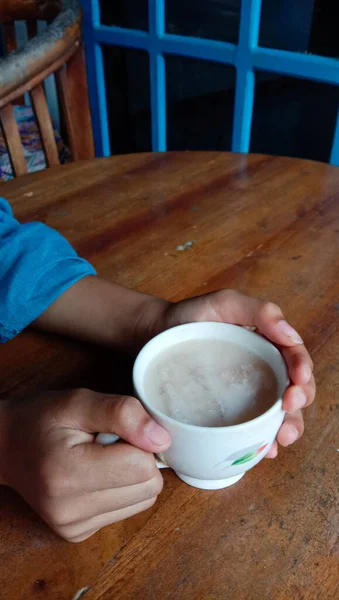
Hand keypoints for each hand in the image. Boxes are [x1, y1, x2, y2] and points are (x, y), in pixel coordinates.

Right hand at [0, 390, 170, 541]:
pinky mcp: (78, 534)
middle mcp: (70, 510)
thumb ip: (123, 413)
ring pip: (143, 500)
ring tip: (98, 458)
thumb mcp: (79, 401)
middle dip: (138, 459)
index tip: (114, 430)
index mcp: (68, 474)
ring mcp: (73, 527)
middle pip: (149, 487)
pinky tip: (94, 475)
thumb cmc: (41, 420)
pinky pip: (127, 511)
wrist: (6, 448)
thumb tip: (162, 439)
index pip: (143, 466)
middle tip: (106, 443)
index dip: (139, 440)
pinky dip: (120, 490)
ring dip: (131, 476)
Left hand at [160, 290, 314, 457]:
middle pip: (295, 389)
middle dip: (300, 402)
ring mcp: (248, 394)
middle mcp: (263, 371)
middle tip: (289, 408)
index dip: (303, 370)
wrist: (154, 336)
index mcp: (268, 345)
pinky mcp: (230, 414)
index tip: (298, 381)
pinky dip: (264, 442)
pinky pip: (253, 430)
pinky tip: (265, 450)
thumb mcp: (224, 303)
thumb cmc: (190, 317)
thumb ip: (258, 310)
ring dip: (289, 427)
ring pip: (280, 414)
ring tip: (281, 438)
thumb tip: (290, 335)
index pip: (296, 358)